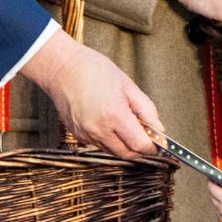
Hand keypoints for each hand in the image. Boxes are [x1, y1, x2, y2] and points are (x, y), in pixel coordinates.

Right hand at [19, 32, 162, 158]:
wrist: (63, 68)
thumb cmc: (94, 70)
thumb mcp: (128, 85)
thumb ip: (146, 110)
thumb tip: (158, 129)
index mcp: (114, 115)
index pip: (140, 145)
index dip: (152, 147)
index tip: (158, 143)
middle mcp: (99, 129)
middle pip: (127, 153)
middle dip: (139, 149)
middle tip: (145, 136)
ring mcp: (86, 134)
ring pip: (112, 151)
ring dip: (123, 145)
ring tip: (125, 124)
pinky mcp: (77, 135)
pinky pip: (99, 145)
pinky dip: (108, 140)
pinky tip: (108, 122)